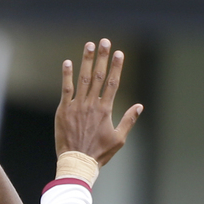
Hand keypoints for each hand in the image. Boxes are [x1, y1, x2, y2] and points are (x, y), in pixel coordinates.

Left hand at [55, 39, 142, 165]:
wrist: (77, 162)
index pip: (112, 83)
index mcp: (105, 110)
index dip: (116, 67)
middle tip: (104, 41)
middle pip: (98, 76)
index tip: (119, 52)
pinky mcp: (63, 111)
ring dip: (86, 61)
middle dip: (102, 57)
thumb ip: (129, 120)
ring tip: (89, 45)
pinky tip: (68, 62)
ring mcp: (77, 106)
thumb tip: (140, 106)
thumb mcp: (119, 139)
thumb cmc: (98, 153)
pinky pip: (65, 89)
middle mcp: (92, 105)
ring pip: (82, 79)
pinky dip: (67, 75)